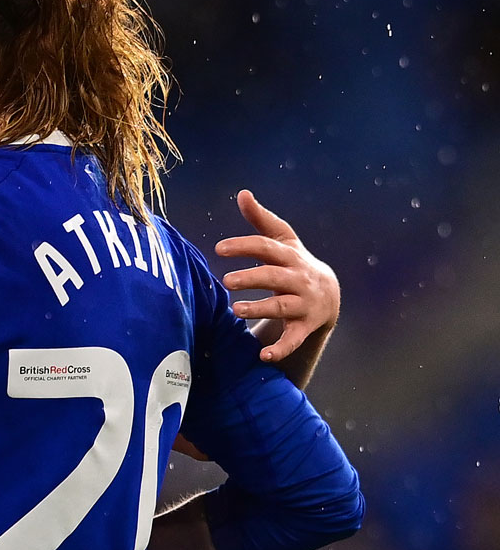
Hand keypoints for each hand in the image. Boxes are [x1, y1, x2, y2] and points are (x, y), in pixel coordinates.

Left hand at [213, 189, 339, 362]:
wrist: (329, 295)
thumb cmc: (294, 264)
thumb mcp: (284, 241)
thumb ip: (261, 220)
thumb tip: (242, 193)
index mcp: (289, 256)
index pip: (266, 247)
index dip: (244, 246)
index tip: (219, 248)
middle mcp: (298, 279)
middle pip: (273, 277)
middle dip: (251, 277)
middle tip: (227, 281)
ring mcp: (303, 304)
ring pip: (281, 307)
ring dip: (260, 309)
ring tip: (236, 310)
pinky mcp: (305, 327)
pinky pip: (294, 339)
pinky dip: (281, 349)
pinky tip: (264, 356)